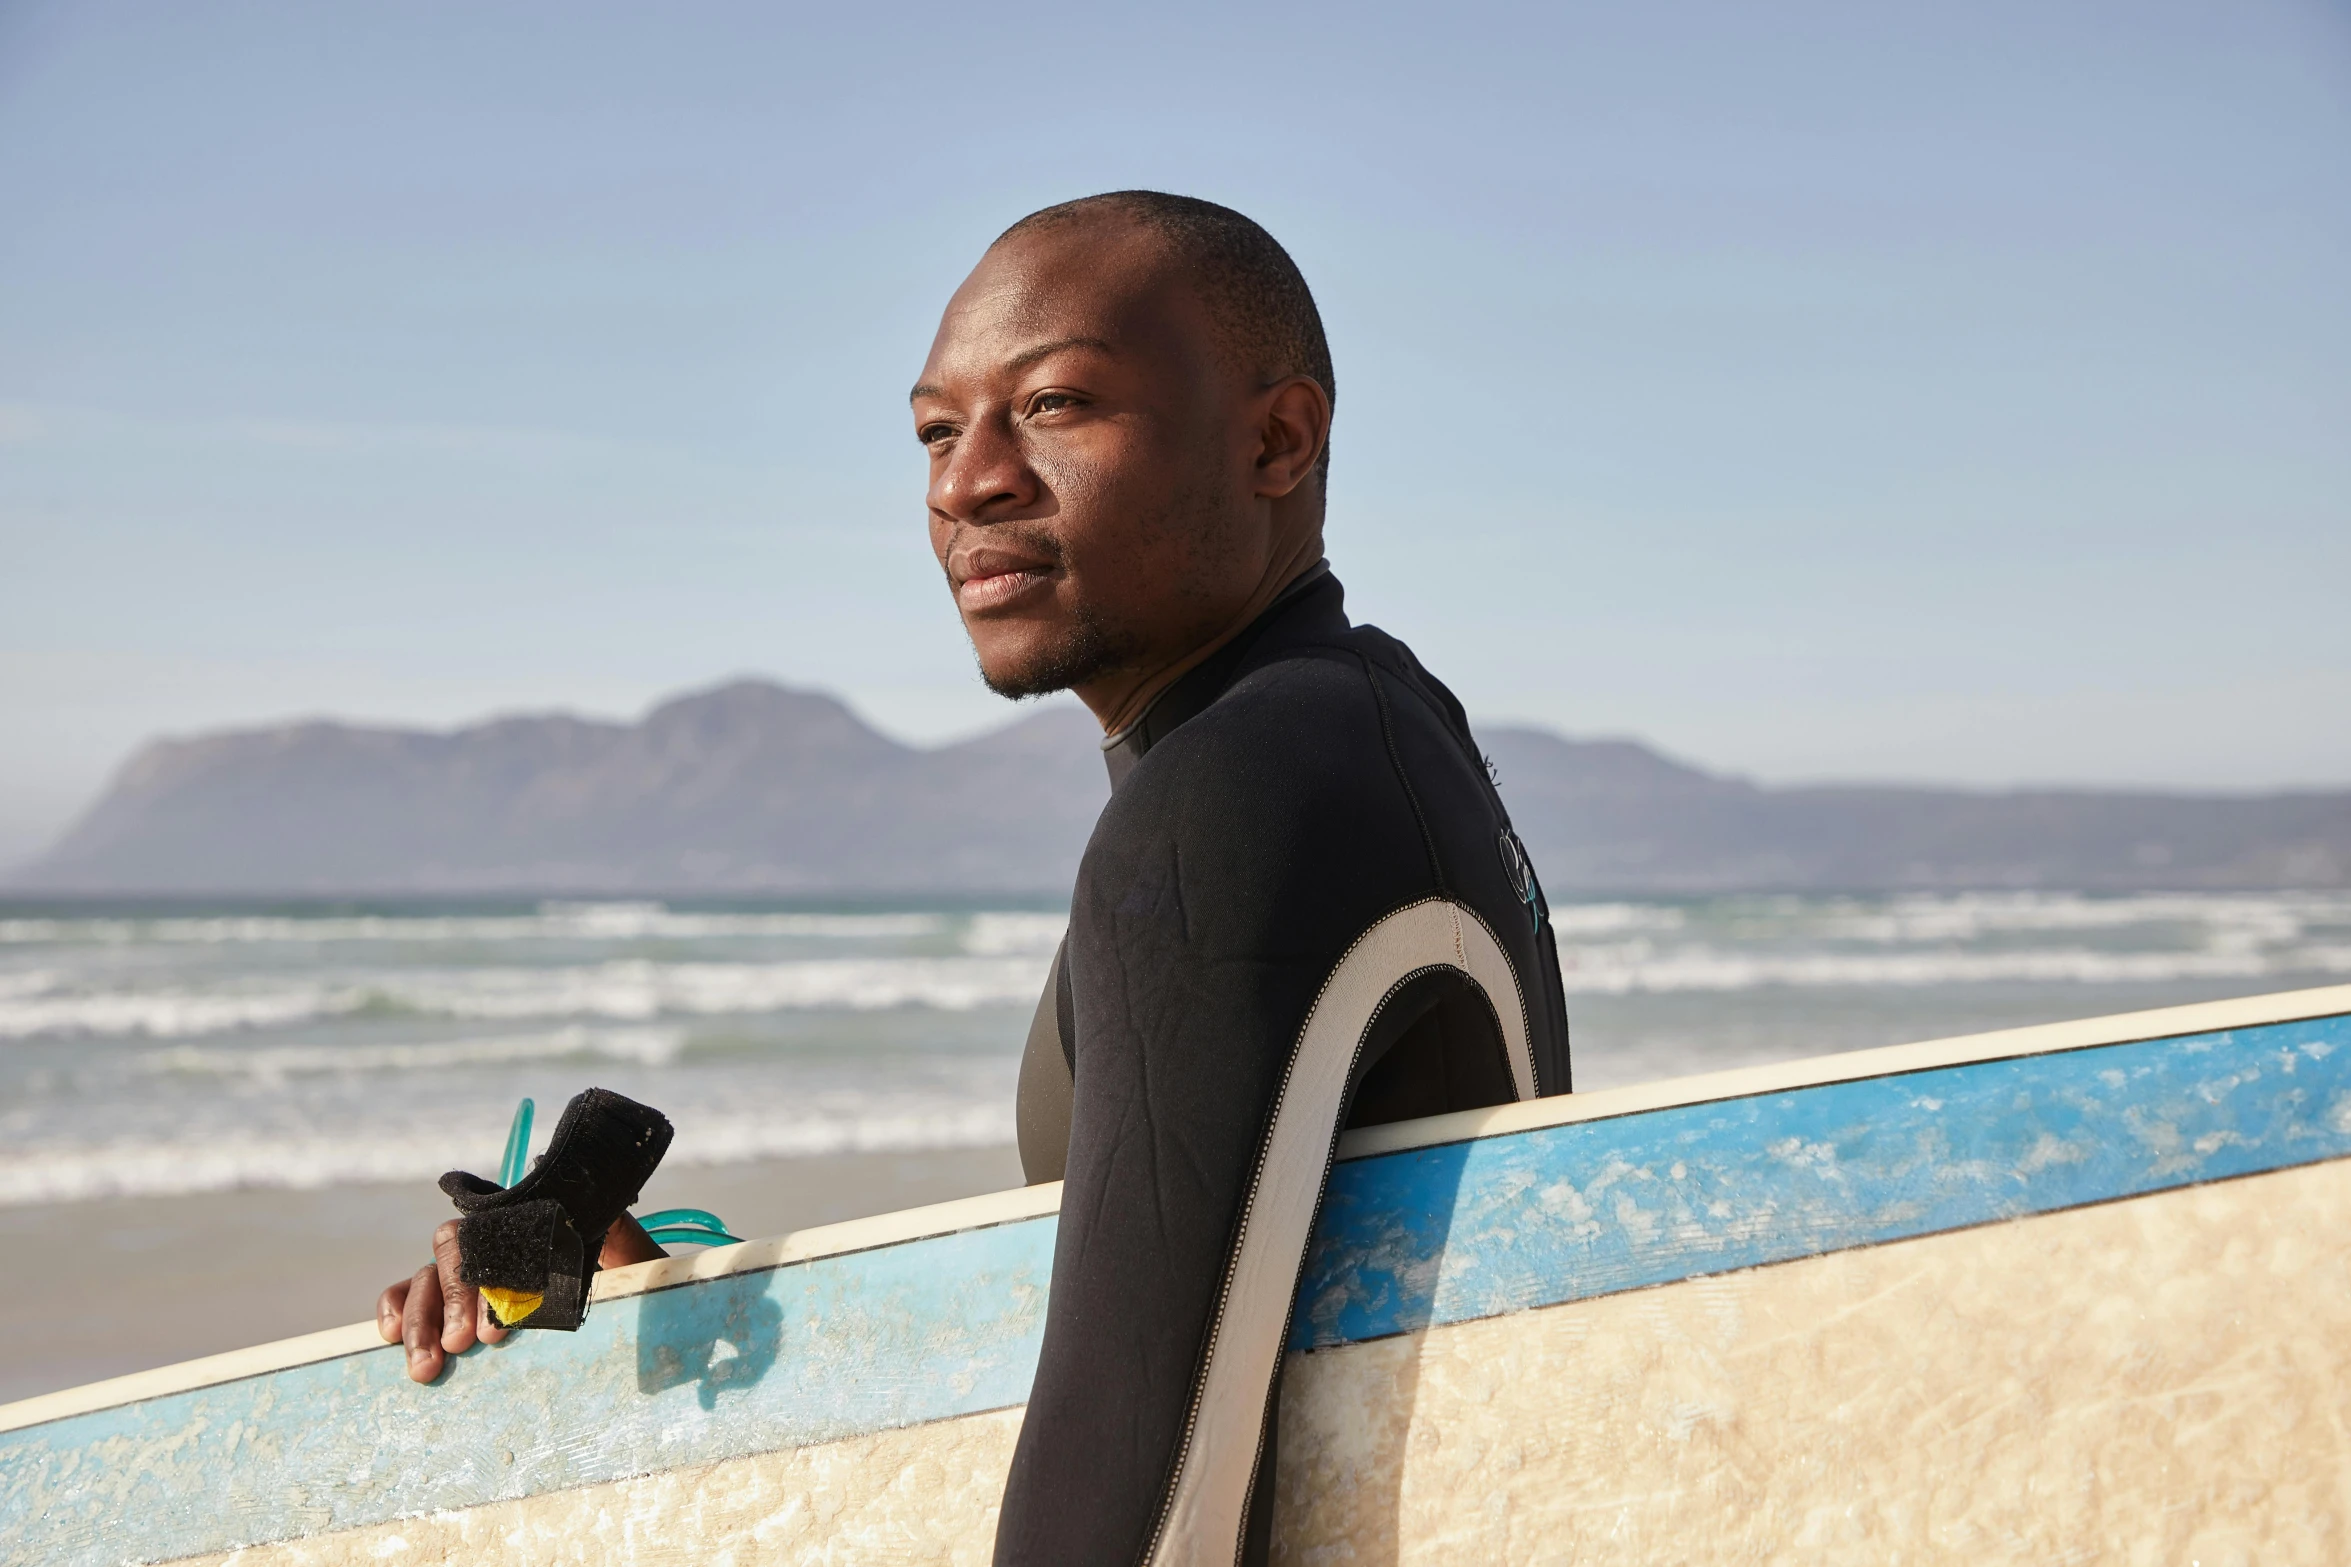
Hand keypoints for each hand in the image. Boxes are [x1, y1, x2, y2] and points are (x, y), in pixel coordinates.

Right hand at [375, 1213, 665, 1382]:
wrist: (632, 1322)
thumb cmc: (629, 1293)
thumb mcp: (633, 1266)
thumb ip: (620, 1237)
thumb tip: (597, 1204)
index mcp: (535, 1231)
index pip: (497, 1234)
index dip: (488, 1278)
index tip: (495, 1327)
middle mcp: (496, 1247)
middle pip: (454, 1251)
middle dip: (454, 1300)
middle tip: (463, 1345)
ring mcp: (468, 1275)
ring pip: (427, 1276)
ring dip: (421, 1319)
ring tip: (428, 1367)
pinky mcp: (445, 1303)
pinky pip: (405, 1293)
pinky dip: (394, 1307)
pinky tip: (390, 1336)